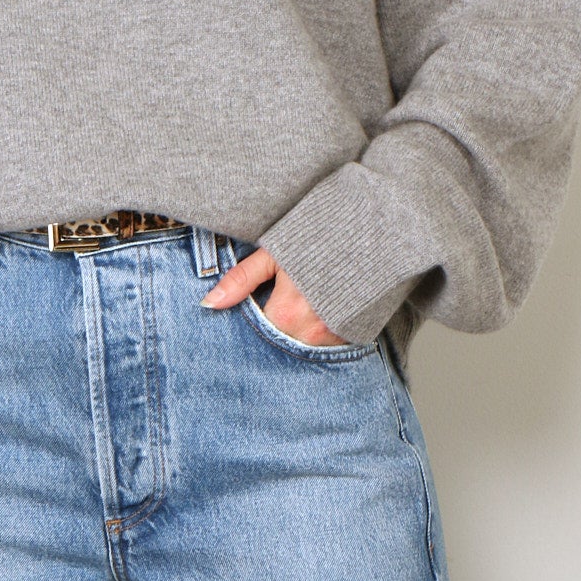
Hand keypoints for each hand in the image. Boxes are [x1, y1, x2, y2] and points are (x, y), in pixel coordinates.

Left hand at [201, 246, 348, 345]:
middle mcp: (310, 332)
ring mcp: (333, 338)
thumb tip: (209, 304)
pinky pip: (325, 344)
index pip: (257, 331)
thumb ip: (241, 280)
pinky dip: (317, 331)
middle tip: (283, 301)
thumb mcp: (274, 254)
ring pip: (301, 344)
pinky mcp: (351, 337)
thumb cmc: (317, 240)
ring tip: (302, 304)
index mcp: (286, 313)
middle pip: (278, 341)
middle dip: (275, 326)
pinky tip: (319, 310)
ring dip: (296, 330)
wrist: (371, 236)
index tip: (262, 302)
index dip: (255, 316)